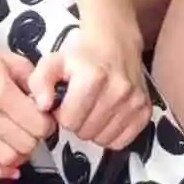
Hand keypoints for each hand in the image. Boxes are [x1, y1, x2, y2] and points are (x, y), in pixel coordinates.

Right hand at [0, 30, 53, 177]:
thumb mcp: (10, 59)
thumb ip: (33, 82)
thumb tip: (48, 106)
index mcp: (1, 92)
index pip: (38, 126)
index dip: (48, 124)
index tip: (45, 117)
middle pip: (25, 144)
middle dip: (36, 138)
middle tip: (33, 128)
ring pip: (7, 158)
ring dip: (21, 155)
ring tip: (21, 142)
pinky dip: (0, 170)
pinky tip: (12, 168)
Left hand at [30, 24, 152, 151]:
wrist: (115, 41)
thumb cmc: (81, 55)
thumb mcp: (53, 61)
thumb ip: (39, 83)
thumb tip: (43, 106)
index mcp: (93, 77)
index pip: (69, 121)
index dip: (62, 114)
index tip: (64, 102)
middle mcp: (118, 90)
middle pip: (86, 132)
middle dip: (77, 122)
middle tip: (79, 105)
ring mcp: (134, 101)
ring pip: (103, 140)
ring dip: (93, 129)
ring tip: (92, 109)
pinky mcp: (145, 110)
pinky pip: (122, 141)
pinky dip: (111, 133)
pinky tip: (107, 116)